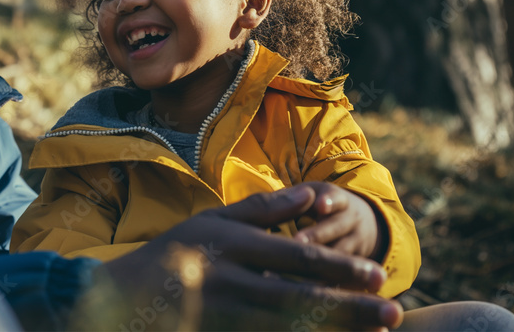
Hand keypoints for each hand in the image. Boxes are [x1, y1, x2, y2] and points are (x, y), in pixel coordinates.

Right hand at [96, 186, 402, 330]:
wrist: (121, 299)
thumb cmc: (173, 253)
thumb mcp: (213, 221)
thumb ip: (264, 210)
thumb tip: (315, 194)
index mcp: (228, 244)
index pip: (293, 257)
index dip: (338, 267)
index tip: (378, 274)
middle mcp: (227, 281)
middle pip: (298, 296)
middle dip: (349, 307)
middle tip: (393, 312)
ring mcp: (221, 315)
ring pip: (287, 327)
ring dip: (333, 330)